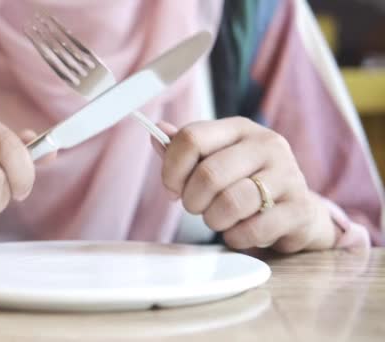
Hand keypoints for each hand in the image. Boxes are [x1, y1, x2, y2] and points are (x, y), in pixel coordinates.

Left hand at [154, 117, 338, 252]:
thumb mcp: (215, 160)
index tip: (172, 188)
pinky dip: (236, 238)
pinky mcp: (299, 209)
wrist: (296, 212)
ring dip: (214, 220)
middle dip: (192, 201)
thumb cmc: (244, 183)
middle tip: (197, 208)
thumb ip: (185, 150)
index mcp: (239, 128)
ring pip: (230, 203)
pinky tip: (239, 232)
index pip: (190, 138)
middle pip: (208, 174)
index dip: (171, 169)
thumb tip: (156, 133)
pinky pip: (252, 230)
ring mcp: (288, 175)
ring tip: (219, 219)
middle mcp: (267, 144)